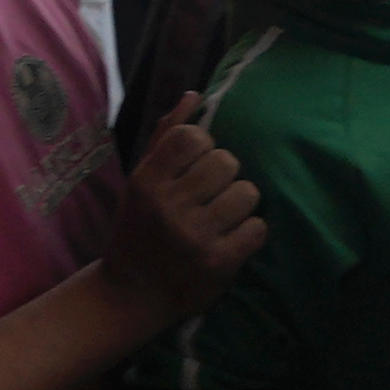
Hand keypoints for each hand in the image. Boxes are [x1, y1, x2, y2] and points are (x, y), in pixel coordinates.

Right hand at [107, 95, 266, 320]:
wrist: (131, 294)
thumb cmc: (139, 230)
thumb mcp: (141, 182)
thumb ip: (165, 137)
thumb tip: (194, 95)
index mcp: (147, 181)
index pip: (194, 137)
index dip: (204, 147)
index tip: (195, 167)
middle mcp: (169, 206)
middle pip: (227, 162)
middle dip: (224, 176)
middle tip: (210, 195)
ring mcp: (195, 235)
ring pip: (248, 192)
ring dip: (241, 203)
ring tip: (223, 216)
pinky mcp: (218, 263)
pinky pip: (258, 228)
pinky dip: (250, 232)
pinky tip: (231, 239)